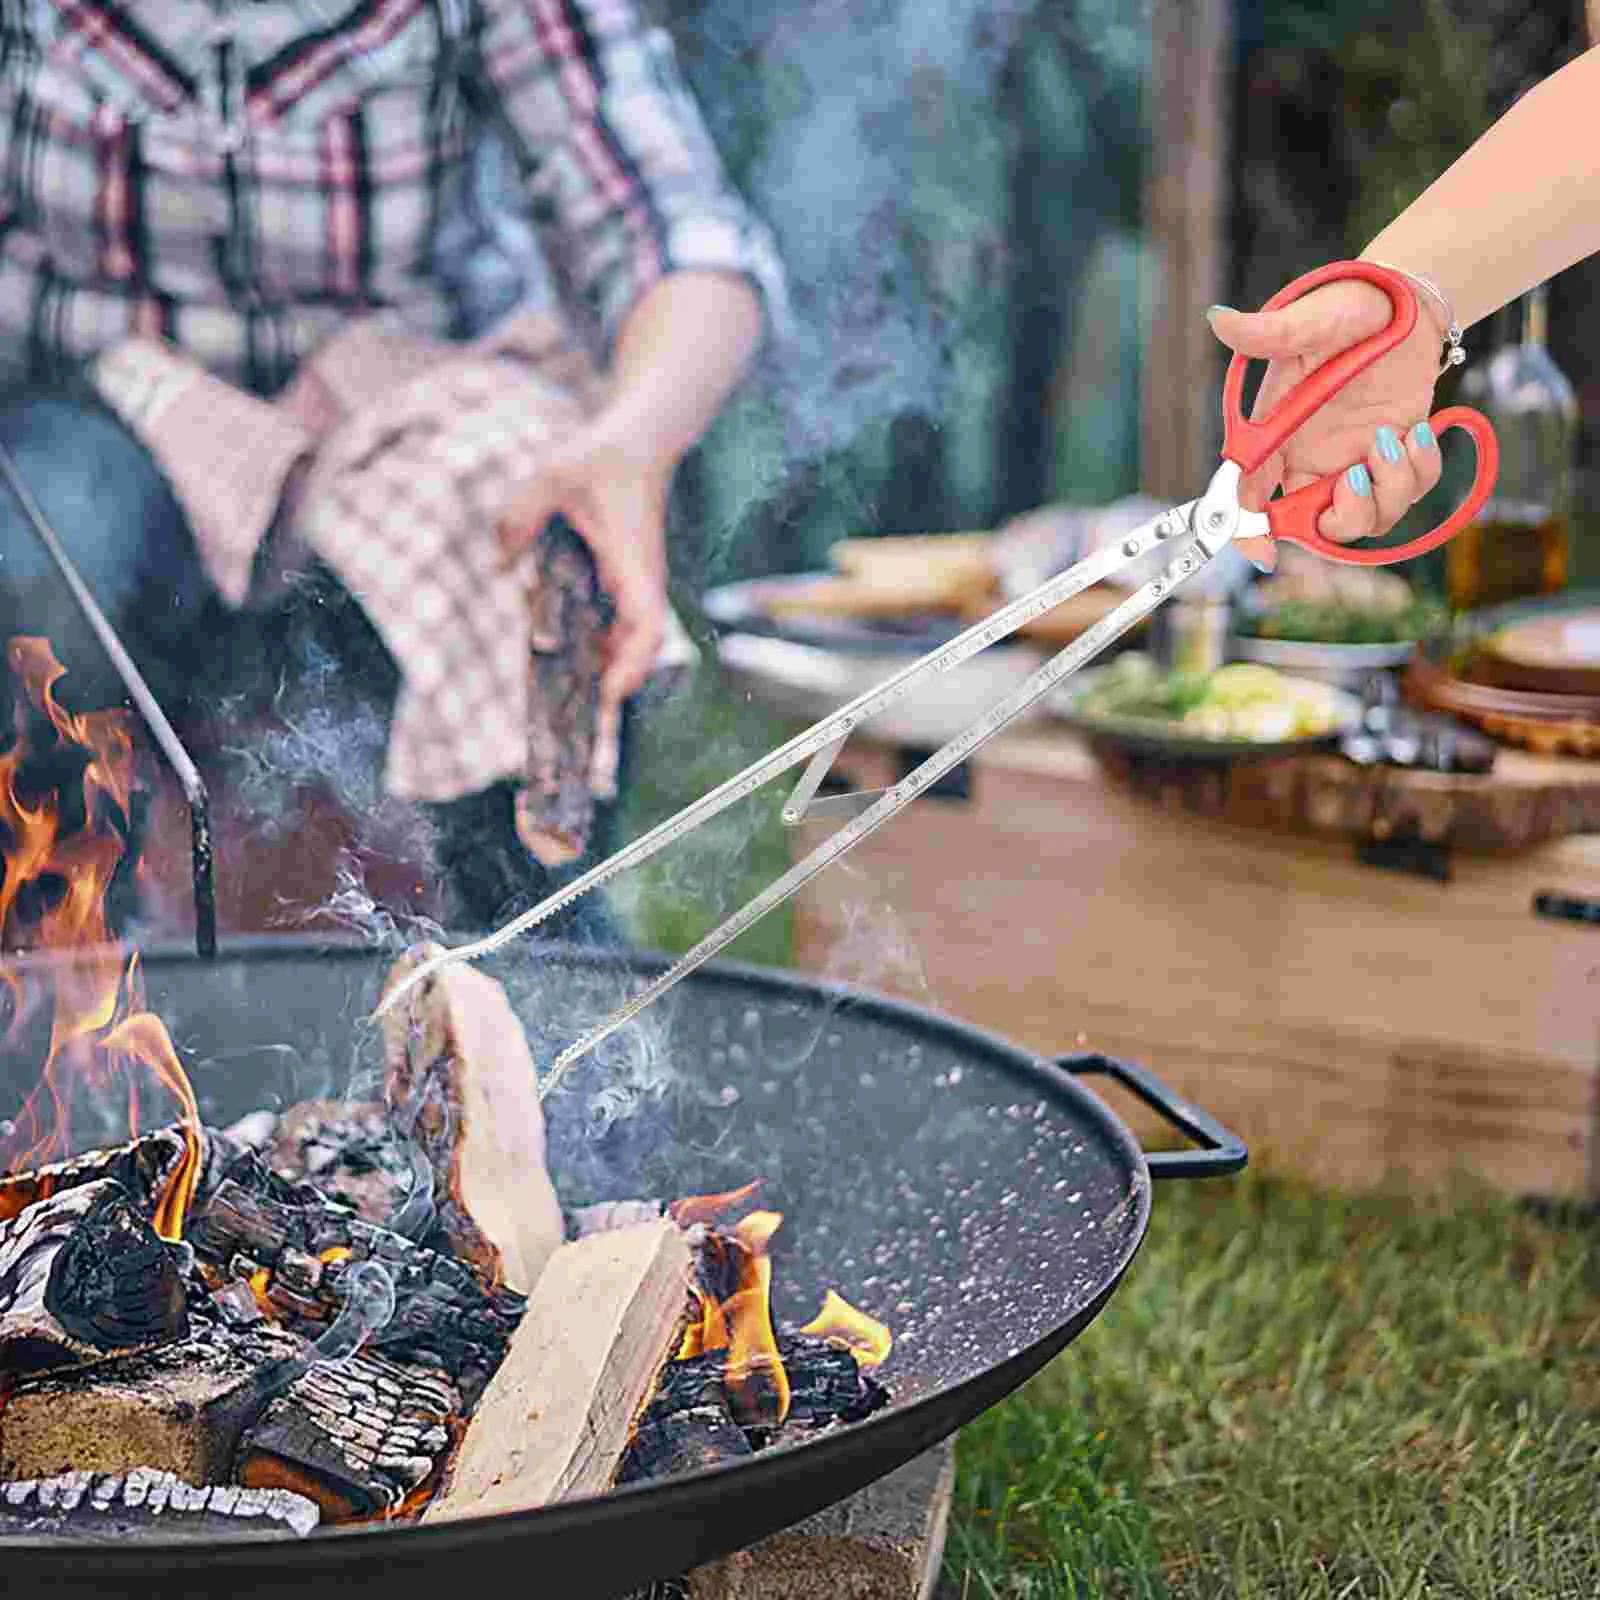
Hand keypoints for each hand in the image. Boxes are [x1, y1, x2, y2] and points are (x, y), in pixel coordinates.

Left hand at [498, 420, 675, 752]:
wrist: (638, 440)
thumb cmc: (603, 456)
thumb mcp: (553, 475)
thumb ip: (521, 514)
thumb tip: (500, 563)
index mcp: (633, 563)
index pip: (647, 627)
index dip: (632, 666)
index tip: (609, 694)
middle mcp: (639, 582)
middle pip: (639, 649)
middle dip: (613, 686)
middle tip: (576, 723)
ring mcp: (633, 584)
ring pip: (628, 642)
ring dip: (603, 670)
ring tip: (565, 701)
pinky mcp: (623, 581)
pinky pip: (615, 625)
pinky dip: (596, 647)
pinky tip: (562, 658)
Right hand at [1207, 277, 1444, 570]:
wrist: (1406, 302)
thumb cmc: (1349, 309)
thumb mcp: (1309, 322)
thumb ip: (1267, 333)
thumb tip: (1220, 322)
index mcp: (1278, 437)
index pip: (1251, 496)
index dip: (1250, 532)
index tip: (1264, 552)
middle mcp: (1312, 459)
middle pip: (1313, 525)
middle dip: (1341, 517)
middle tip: (1356, 478)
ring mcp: (1354, 463)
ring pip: (1366, 520)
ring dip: (1388, 490)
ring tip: (1396, 438)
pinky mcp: (1394, 460)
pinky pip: (1408, 495)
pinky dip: (1419, 472)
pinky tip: (1421, 432)